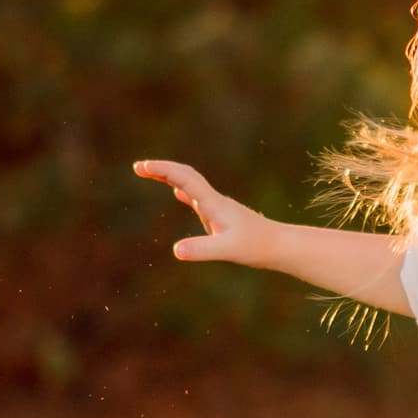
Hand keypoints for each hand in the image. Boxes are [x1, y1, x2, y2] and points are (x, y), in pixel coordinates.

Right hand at [134, 158, 279, 267]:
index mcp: (213, 203)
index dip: (162, 170)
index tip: (142, 167)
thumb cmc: (256, 247)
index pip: (184, 179)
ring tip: (149, 172)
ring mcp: (218, 208)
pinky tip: (178, 193)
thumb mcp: (227, 250)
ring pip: (190, 184)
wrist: (279, 246)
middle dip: (161, 169)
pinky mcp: (221, 217)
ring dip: (170, 176)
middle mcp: (214, 201)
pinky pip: (197, 198)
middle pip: (185, 175)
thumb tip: (176, 250)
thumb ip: (202, 249)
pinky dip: (183, 190)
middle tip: (138, 167)